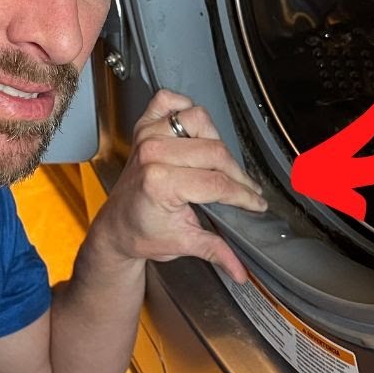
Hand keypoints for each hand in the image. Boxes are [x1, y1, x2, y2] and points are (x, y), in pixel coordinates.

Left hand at [89, 89, 267, 282]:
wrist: (116, 227)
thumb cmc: (143, 234)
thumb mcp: (183, 244)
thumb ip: (216, 251)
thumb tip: (242, 271)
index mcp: (160, 182)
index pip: (217, 183)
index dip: (243, 195)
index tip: (257, 203)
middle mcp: (153, 153)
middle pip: (214, 152)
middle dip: (236, 174)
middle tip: (246, 189)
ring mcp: (147, 135)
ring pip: (198, 120)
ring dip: (214, 139)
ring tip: (221, 163)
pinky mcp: (143, 126)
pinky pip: (168, 100)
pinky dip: (183, 107)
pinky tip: (194, 129)